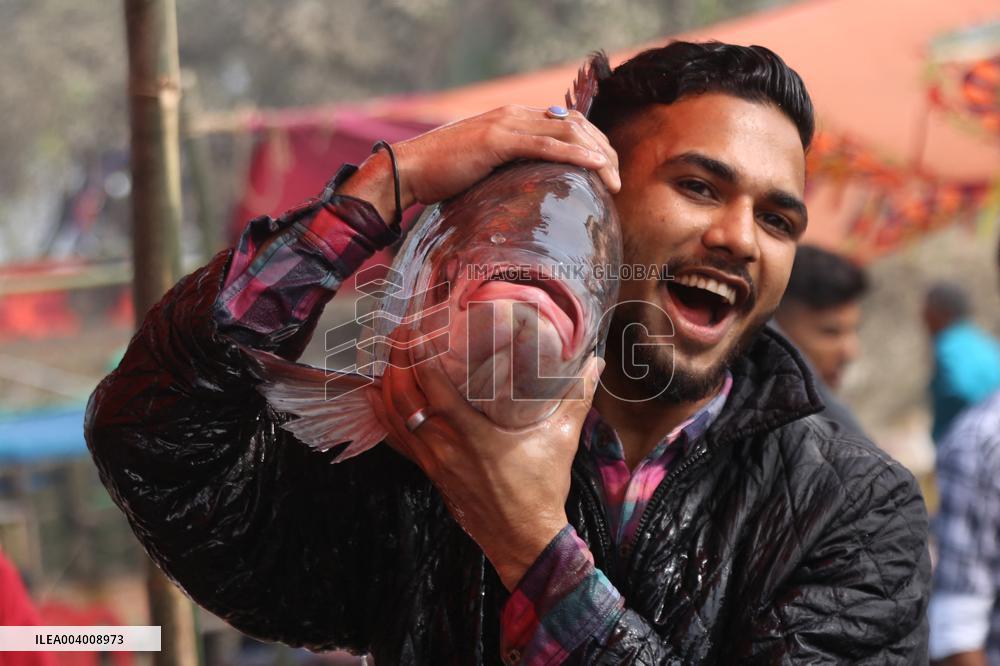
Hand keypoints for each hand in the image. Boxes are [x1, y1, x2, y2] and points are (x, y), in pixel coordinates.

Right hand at [338, 105, 619, 222]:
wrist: (408, 169)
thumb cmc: (441, 176)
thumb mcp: (484, 169)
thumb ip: (508, 171)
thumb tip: (529, 194)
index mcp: (512, 119)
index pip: (565, 123)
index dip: (593, 144)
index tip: (608, 171)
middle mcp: (513, 115)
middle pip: (574, 123)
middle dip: (603, 149)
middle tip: (617, 181)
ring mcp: (505, 124)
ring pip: (566, 130)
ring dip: (597, 154)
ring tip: (614, 179)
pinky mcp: (497, 139)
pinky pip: (546, 144)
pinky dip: (575, 152)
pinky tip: (596, 164)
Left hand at [371, 329, 604, 589]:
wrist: (523, 540)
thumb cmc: (540, 490)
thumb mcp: (561, 440)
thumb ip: (576, 397)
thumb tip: (594, 364)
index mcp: (471, 433)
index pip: (432, 385)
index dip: (418, 353)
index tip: (416, 326)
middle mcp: (443, 445)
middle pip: (403, 396)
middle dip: (396, 361)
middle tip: (400, 333)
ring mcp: (432, 462)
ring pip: (394, 417)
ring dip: (388, 384)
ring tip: (392, 357)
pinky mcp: (429, 474)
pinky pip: (397, 440)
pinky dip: (386, 415)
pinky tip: (383, 398)